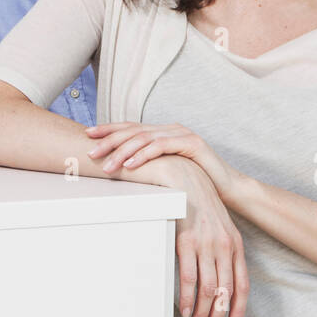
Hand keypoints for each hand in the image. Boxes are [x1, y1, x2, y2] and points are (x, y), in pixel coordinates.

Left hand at [88, 122, 239, 196]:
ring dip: (122, 152)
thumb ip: (149, 166)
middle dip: (109, 140)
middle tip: (90, 151)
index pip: (130, 128)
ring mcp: (181, 133)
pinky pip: (162, 147)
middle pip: (133, 130)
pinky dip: (143, 155)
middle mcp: (170, 128)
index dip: (109, 129)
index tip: (87, 134)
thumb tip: (119, 170)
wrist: (229, 188)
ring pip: (144, 138)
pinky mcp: (192, 143)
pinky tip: (130, 165)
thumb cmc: (196, 182)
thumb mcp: (167, 172)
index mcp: (162, 132)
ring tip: (107, 165)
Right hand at [153, 157, 249, 316]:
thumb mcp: (220, 225)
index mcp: (235, 244)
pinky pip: (190, 278)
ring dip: (203, 314)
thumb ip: (223, 249)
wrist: (185, 177)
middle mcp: (224, 246)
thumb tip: (221, 276)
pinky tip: (185, 310)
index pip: (242, 285)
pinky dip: (188, 299)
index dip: (238, 309)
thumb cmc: (200, 201)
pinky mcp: (186, 241)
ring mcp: (206, 244)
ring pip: (209, 290)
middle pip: (225, 293)